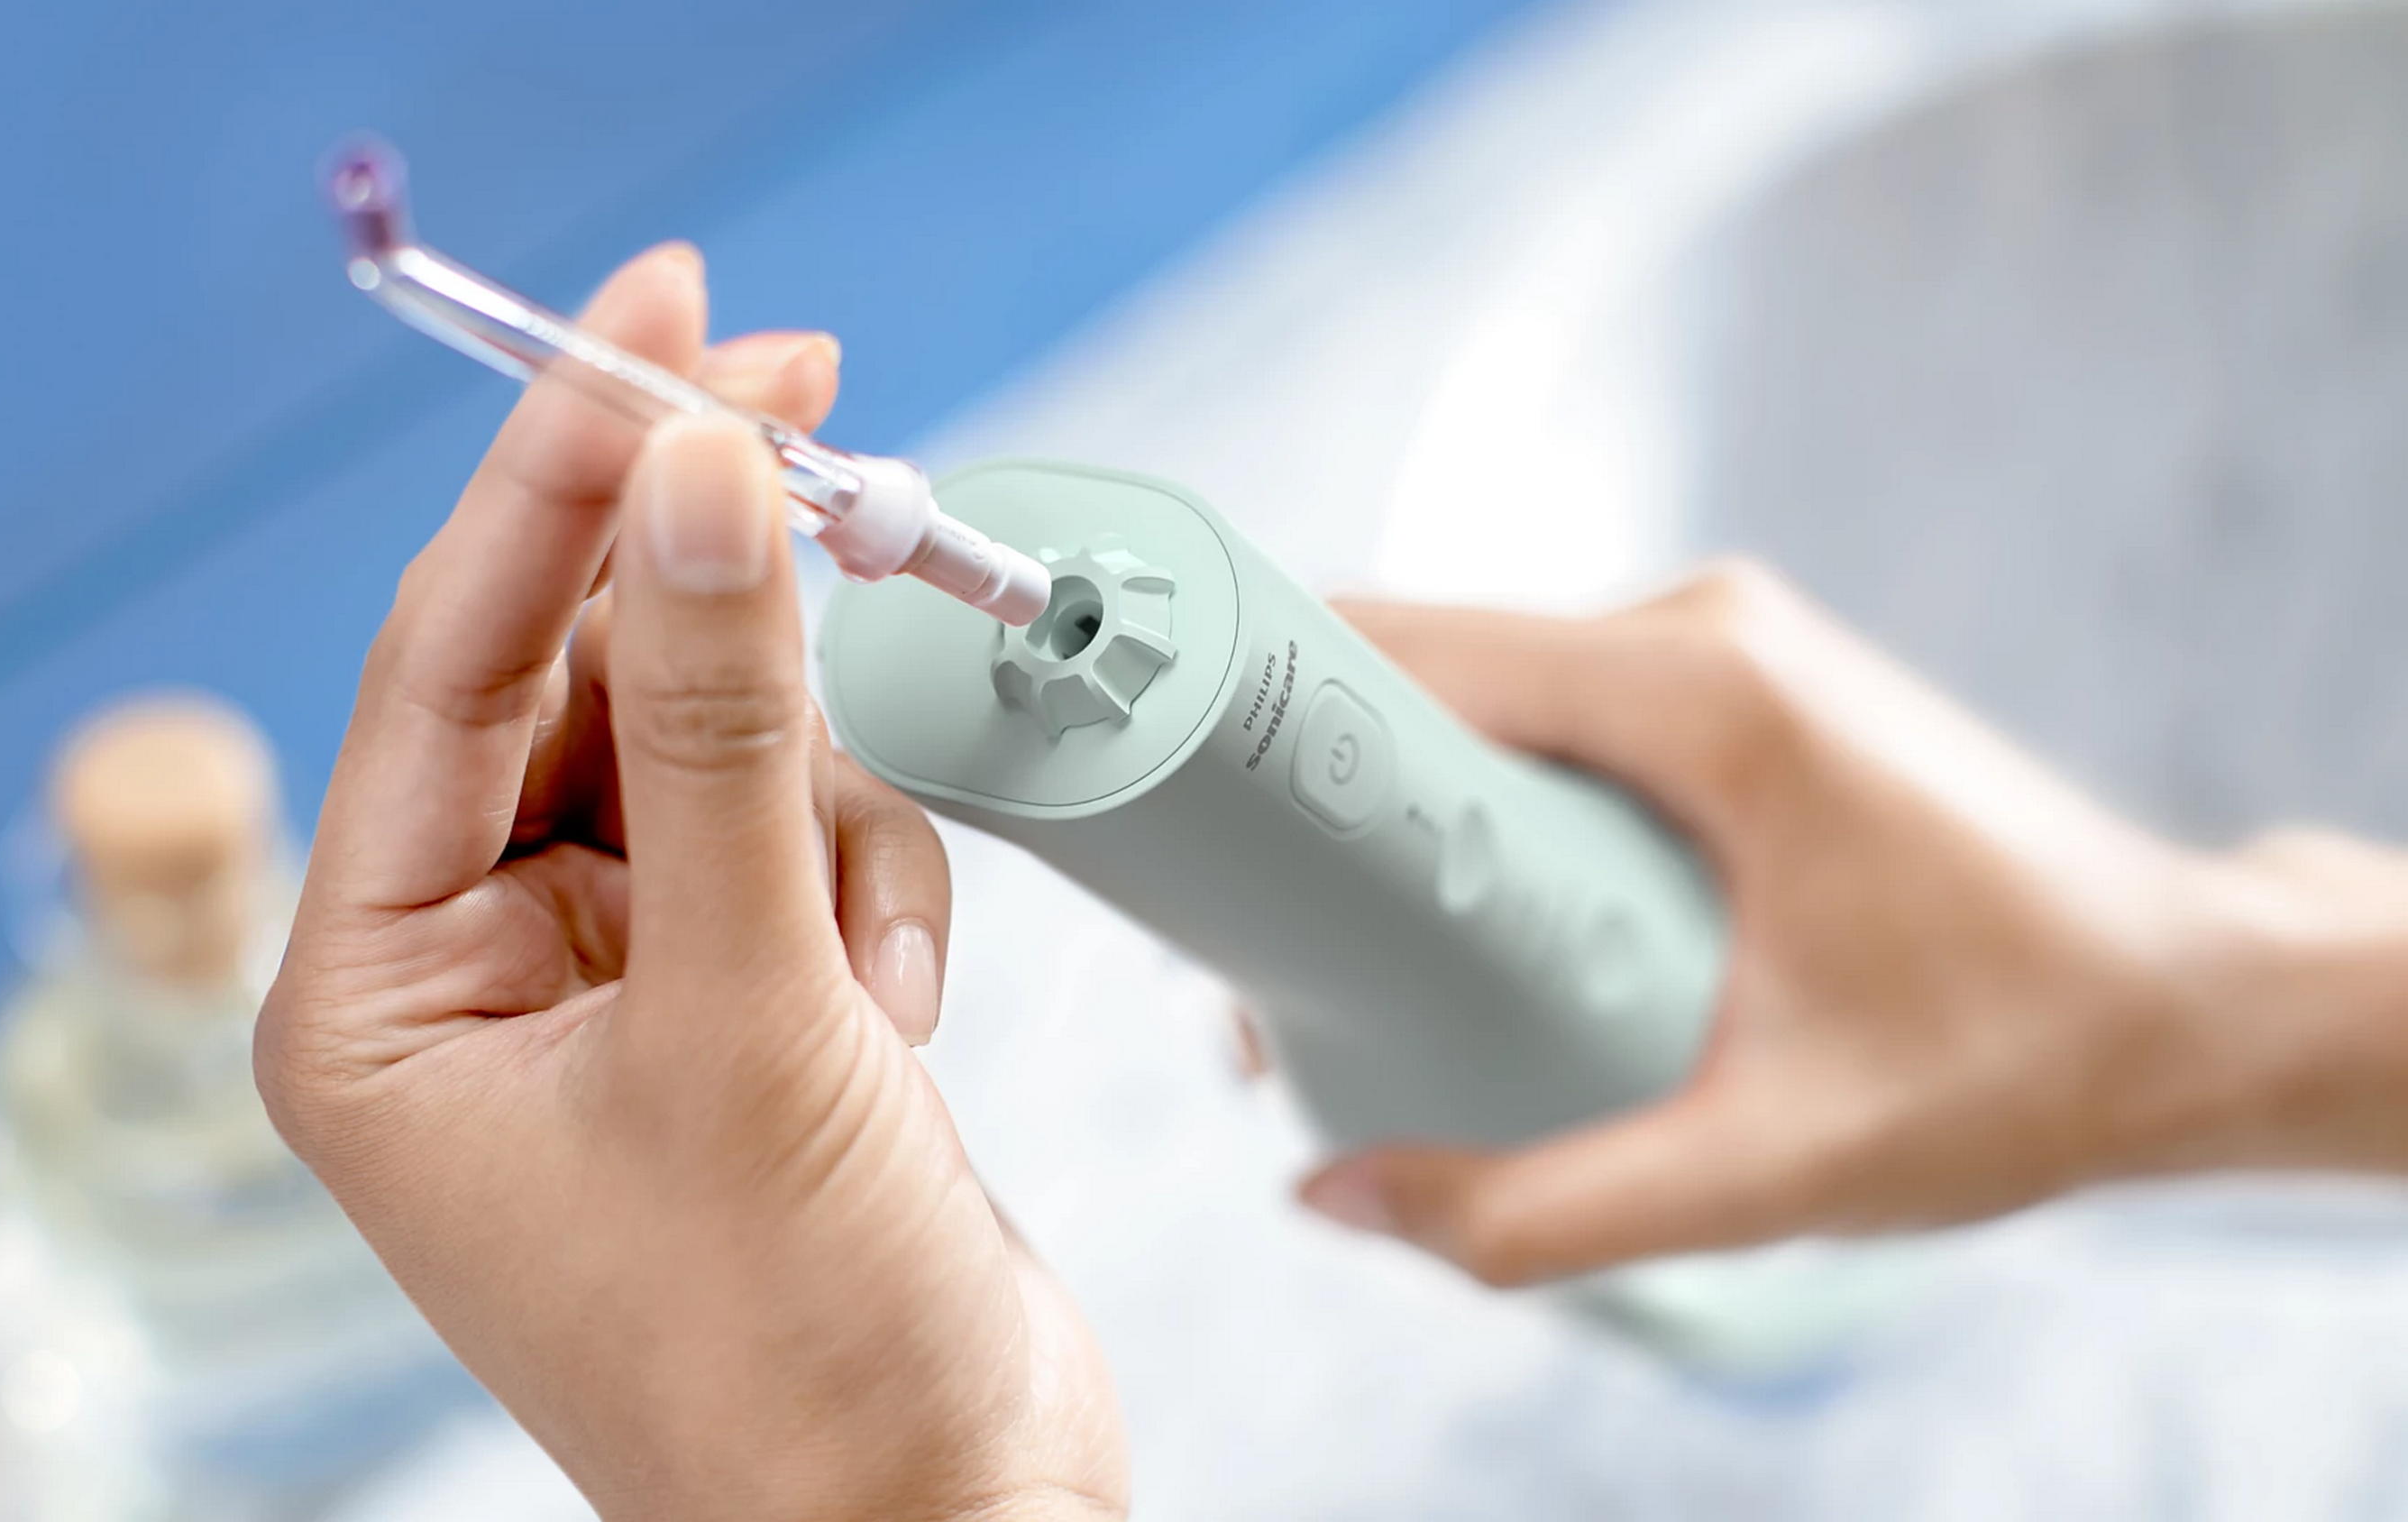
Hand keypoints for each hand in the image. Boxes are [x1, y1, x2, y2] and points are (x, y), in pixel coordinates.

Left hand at [256, 245, 1124, 1521]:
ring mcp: (607, 985)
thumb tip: (698, 472)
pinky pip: (796, 836)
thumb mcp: (749, 1012)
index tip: (665, 315)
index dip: (557, 468)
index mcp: (374, 996)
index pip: (446, 658)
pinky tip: (893, 1031)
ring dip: (814, 803)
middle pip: (580, 674)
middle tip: (822, 420)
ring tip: (860, 968)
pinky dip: (867, 892)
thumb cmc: (796, 1352)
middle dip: (710, 599)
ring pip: (712, 745)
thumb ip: (718, 729)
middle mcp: (468, 976)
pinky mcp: (733, 1001)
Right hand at [1299, 566, 2407, 1284]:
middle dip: (1310, 788)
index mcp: (1701, 690)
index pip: (1407, 648)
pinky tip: (1454, 924)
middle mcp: (1699, 634)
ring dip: (1392, 805)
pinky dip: (1474, 803)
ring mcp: (1716, 656)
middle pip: (1423, 665)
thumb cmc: (2020, 1059)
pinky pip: (1547, 722)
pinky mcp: (1728, 699)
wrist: (2195, 1005)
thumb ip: (1547, 1202)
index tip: (1165, 815)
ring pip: (1480, 694)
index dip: (1261, 715)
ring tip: (1333, 958)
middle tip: (1240, 945)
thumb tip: (1339, 1193)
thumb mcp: (1774, 1163)